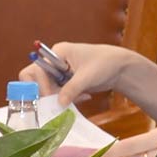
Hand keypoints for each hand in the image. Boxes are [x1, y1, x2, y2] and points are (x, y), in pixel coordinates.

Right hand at [17, 42, 156, 108]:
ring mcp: (58, 72)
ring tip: (80, 96)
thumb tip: (58, 104)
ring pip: (46, 90)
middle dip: (46, 93)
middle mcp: (54, 61)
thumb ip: (72, 89)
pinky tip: (83, 96)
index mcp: (58, 52)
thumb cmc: (106, 63)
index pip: (35, 70)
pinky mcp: (64, 82)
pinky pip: (57, 94)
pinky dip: (66, 98)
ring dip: (60, 97)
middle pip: (35, 81)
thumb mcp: (88, 77)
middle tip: (59, 101)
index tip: (51, 97)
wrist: (121, 68)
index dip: (40, 86)